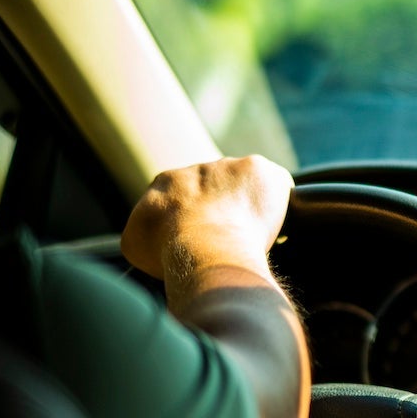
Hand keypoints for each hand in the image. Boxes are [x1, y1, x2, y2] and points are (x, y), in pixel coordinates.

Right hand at [121, 155, 294, 280]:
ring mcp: (232, 166)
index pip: (186, 197)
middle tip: (232, 238)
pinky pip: (277, 183)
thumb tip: (156, 236)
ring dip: (251, 205)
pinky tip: (280, 225)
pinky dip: (280, 202)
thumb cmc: (169, 252)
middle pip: (219, 189)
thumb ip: (147, 230)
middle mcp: (199, 167)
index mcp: (167, 182)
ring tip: (254, 235)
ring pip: (247, 185)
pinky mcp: (261, 169)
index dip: (198, 219)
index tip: (207, 238)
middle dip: (225, 211)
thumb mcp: (136, 244)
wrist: (203, 245)